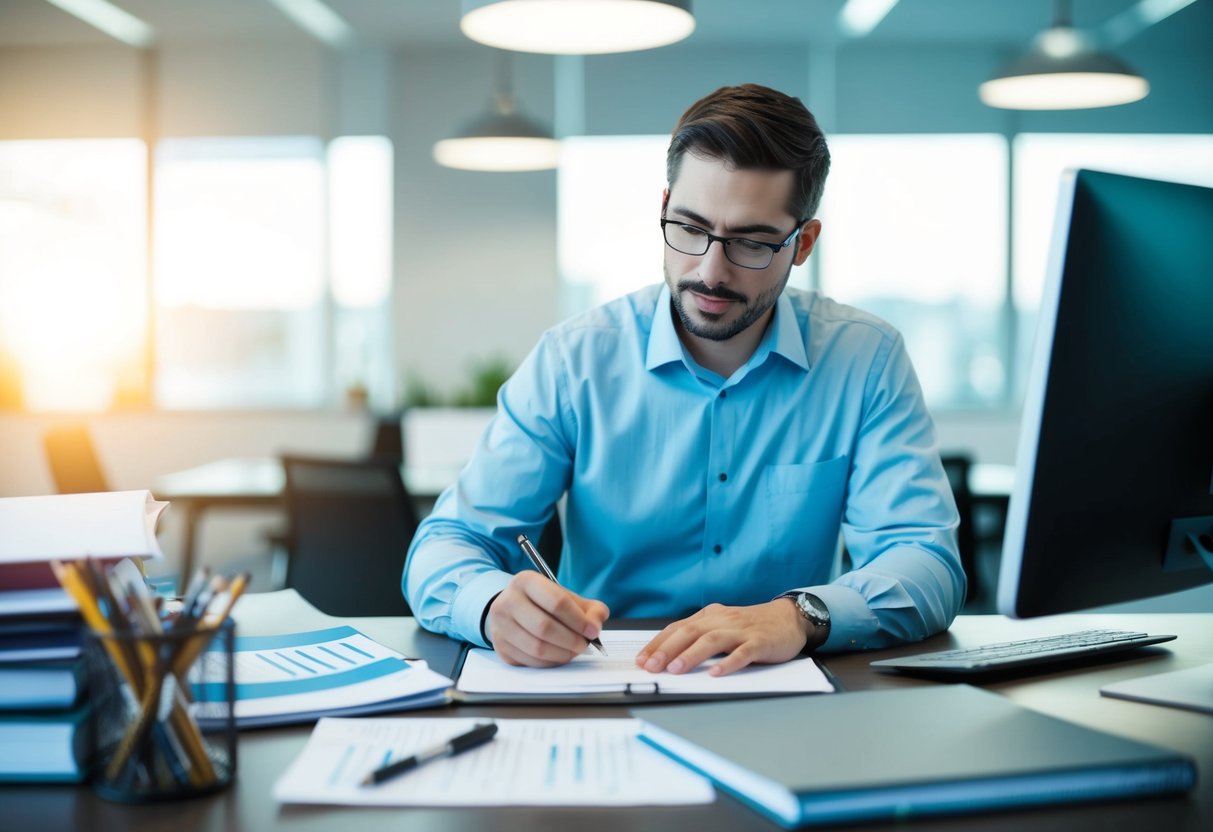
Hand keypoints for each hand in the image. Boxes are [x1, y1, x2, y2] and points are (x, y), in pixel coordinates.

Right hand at [486, 571, 608, 666]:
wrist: (514, 608)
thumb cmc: (545, 603)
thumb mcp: (567, 598)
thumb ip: (589, 609)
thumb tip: (595, 626)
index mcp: (526, 581)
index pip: (557, 602)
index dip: (579, 620)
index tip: (593, 631)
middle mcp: (507, 601)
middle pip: (545, 627)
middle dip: (571, 640)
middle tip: (584, 645)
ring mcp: (500, 625)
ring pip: (537, 647)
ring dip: (562, 654)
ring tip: (574, 651)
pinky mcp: (500, 646)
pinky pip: (529, 661)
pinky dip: (550, 662)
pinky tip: (559, 655)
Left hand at [635, 599, 810, 676]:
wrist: (789, 618)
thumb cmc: (752, 626)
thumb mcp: (722, 625)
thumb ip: (700, 636)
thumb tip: (670, 656)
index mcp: (710, 616)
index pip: (678, 628)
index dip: (658, 643)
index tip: (641, 660)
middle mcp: (722, 620)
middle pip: (690, 632)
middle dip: (667, 649)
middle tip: (651, 666)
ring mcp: (741, 631)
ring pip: (712, 640)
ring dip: (691, 654)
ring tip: (676, 669)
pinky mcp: (760, 642)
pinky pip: (743, 653)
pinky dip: (728, 662)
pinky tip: (716, 673)